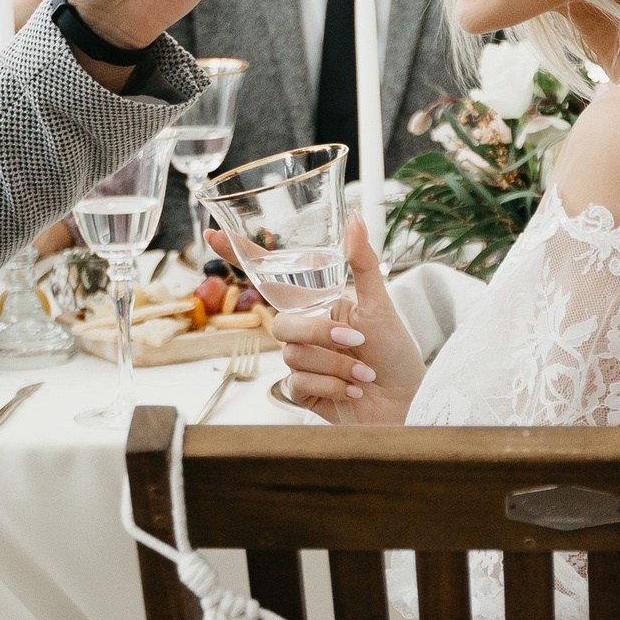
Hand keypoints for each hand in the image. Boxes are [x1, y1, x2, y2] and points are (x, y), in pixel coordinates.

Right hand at [224, 216, 422, 424]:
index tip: (213, 233)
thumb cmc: (396, 354)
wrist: (407, 402)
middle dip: (320, 334)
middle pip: (281, 323)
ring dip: (337, 364)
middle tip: (358, 343)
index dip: (240, 256)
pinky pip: (297, 382)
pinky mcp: (301, 392)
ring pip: (293, 354)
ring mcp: (300, 363)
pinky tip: (353, 390)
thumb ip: (363, 262)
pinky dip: (332, 385)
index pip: (272, 278)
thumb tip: (355, 217)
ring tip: (365, 374)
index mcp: (318, 305)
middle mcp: (305, 332)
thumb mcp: (381, 304)